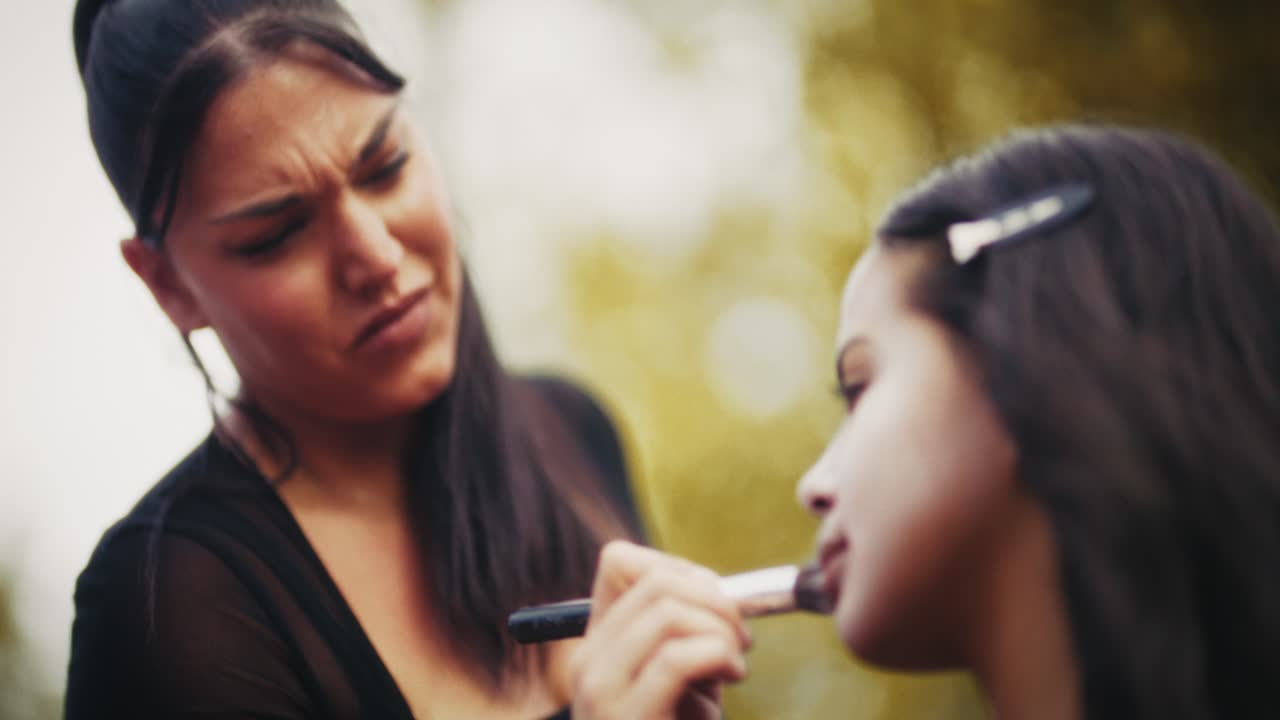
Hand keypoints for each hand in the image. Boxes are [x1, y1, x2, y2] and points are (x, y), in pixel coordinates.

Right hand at [569, 541, 750, 719]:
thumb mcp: (680, 682)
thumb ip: (687, 636)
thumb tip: (725, 594)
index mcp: (597, 644)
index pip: (619, 560)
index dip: (680, 569)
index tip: (715, 605)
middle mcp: (588, 658)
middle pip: (655, 581)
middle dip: (714, 597)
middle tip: (741, 635)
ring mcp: (600, 687)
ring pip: (667, 611)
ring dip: (720, 628)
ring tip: (737, 660)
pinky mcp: (624, 716)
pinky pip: (676, 658)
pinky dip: (718, 655)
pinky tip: (733, 674)